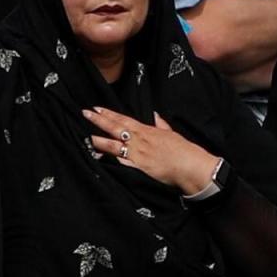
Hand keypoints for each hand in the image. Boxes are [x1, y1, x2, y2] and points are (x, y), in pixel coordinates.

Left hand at [83, 107, 218, 194]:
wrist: (191, 166)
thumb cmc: (183, 150)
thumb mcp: (171, 134)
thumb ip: (161, 125)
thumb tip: (155, 116)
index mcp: (146, 131)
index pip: (123, 120)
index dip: (108, 114)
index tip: (96, 108)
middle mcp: (139, 141)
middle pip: (115, 128)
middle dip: (99, 121)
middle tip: (85, 113)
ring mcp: (137, 154)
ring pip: (114, 146)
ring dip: (100, 141)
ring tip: (88, 137)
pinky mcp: (139, 168)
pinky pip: (121, 163)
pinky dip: (111, 160)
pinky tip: (100, 159)